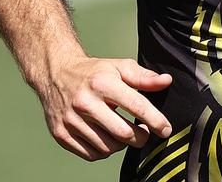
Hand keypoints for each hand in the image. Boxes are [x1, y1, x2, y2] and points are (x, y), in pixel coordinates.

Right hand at [35, 54, 172, 161]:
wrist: (55, 74)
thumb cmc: (93, 72)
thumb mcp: (119, 67)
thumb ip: (144, 76)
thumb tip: (166, 81)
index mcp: (102, 83)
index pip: (136, 106)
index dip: (155, 120)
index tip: (165, 129)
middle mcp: (85, 103)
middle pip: (123, 133)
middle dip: (141, 137)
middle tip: (144, 132)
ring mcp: (71, 120)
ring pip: (108, 147)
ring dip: (121, 144)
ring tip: (123, 131)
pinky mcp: (61, 134)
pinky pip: (91, 154)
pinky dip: (104, 150)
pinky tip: (106, 137)